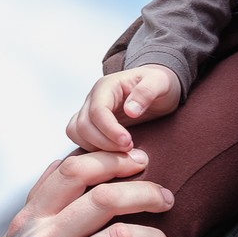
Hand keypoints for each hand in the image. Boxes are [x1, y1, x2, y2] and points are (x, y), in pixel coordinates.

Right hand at [66, 64, 182, 151]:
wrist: (157, 86)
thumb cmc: (158, 82)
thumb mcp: (160, 82)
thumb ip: (146, 92)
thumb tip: (130, 110)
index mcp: (107, 86)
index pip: (97, 110)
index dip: (110, 130)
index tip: (127, 142)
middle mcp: (93, 98)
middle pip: (84, 125)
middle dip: (105, 142)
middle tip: (129, 150)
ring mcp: (90, 112)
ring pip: (77, 133)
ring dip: (97, 148)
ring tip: (122, 153)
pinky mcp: (92, 125)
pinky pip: (81, 139)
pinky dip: (93, 150)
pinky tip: (113, 155)